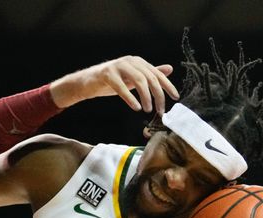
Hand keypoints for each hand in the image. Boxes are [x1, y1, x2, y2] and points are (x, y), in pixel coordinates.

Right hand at [51, 55, 179, 113]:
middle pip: (150, 78)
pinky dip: (130, 98)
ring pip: (138, 80)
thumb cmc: (110, 81)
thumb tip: (169, 69)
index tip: (175, 98)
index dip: (167, 86)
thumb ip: (149, 74)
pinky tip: (135, 107)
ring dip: (146, 97)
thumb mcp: (132, 78)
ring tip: (148, 109)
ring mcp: (118, 66)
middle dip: (158, 95)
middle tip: (160, 110)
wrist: (87, 83)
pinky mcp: (107, 74)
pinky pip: (121, 87)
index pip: (157, 74)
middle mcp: (130, 61)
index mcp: (138, 62)